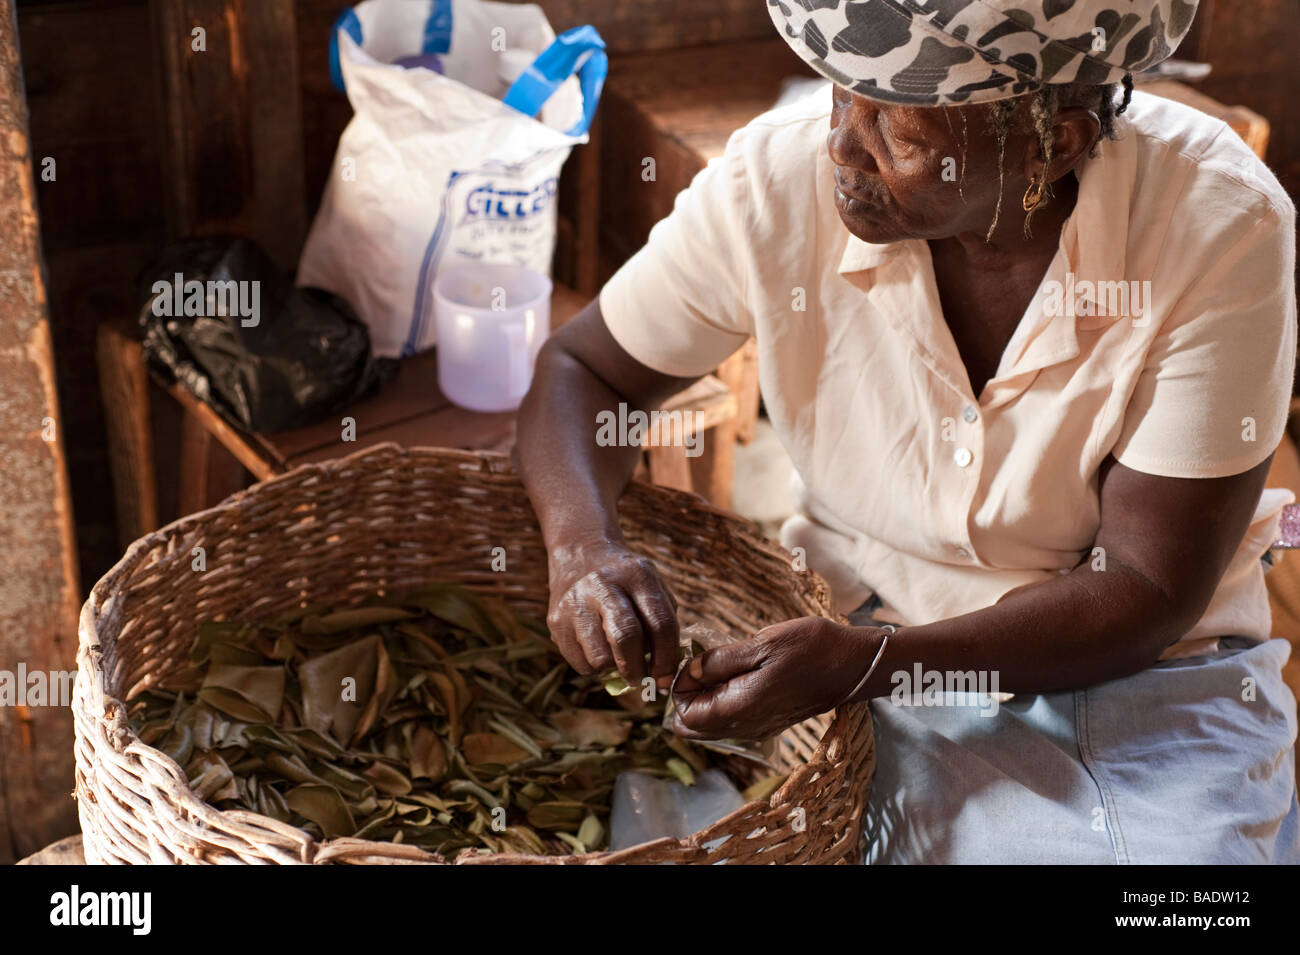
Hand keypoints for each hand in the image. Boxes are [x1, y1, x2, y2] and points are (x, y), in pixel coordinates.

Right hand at [545, 538, 678, 688]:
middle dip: (638, 669)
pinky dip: (594, 666)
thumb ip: (664, 623)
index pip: (660, 623)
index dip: (667, 657)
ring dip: (613, 668)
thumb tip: (664, 672)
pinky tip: (598, 649)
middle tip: (642, 679)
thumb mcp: (651, 586)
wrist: (580, 557)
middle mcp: (602, 585)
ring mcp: (575, 602)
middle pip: (625, 638)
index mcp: (636, 575)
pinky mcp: (555, 621)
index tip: (667, 676)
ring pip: (600, 658)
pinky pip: (580, 663)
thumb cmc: (626, 582)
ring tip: (617, 658)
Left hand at [669, 617, 884, 740]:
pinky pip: (732, 720)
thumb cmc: (810, 649)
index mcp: (738, 710)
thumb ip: (718, 662)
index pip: (683, 715)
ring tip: (721, 664)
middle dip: (688, 696)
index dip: (680, 687)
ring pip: (711, 725)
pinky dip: (724, 700)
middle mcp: (745, 728)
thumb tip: (688, 671)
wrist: (853, 664)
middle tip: (703, 663)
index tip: (695, 659)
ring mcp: (758, 728)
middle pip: (693, 726)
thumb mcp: (760, 645)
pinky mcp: (769, 722)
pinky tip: (739, 673)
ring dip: (706, 698)